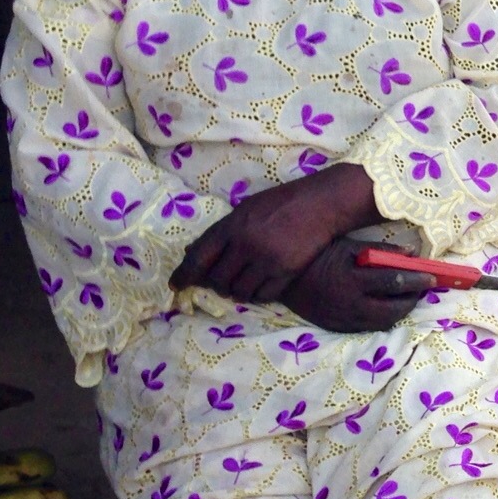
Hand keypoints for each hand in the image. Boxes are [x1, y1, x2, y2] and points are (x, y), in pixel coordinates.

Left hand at [171, 164, 381, 303]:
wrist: (321, 204)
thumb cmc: (282, 203)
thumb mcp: (246, 208)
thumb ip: (223, 230)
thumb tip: (194, 252)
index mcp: (231, 226)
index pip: (199, 257)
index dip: (185, 275)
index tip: (176, 286)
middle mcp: (245, 245)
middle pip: (218, 279)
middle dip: (217, 285)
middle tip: (224, 283)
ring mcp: (266, 260)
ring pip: (240, 291)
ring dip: (238, 291)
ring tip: (244, 285)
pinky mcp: (286, 272)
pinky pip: (263, 295)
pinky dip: (258, 295)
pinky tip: (262, 286)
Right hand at [279, 237, 434, 332]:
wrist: (281, 276)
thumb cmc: (318, 255)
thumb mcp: (348, 246)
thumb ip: (381, 251)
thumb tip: (412, 253)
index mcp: (351, 280)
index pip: (393, 283)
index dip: (416, 281)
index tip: (431, 276)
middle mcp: (348, 304)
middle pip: (391, 310)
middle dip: (411, 301)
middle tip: (421, 290)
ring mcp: (342, 319)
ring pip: (381, 324)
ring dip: (398, 312)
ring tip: (407, 299)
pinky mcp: (336, 327)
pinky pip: (366, 329)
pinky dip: (381, 319)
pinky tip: (387, 308)